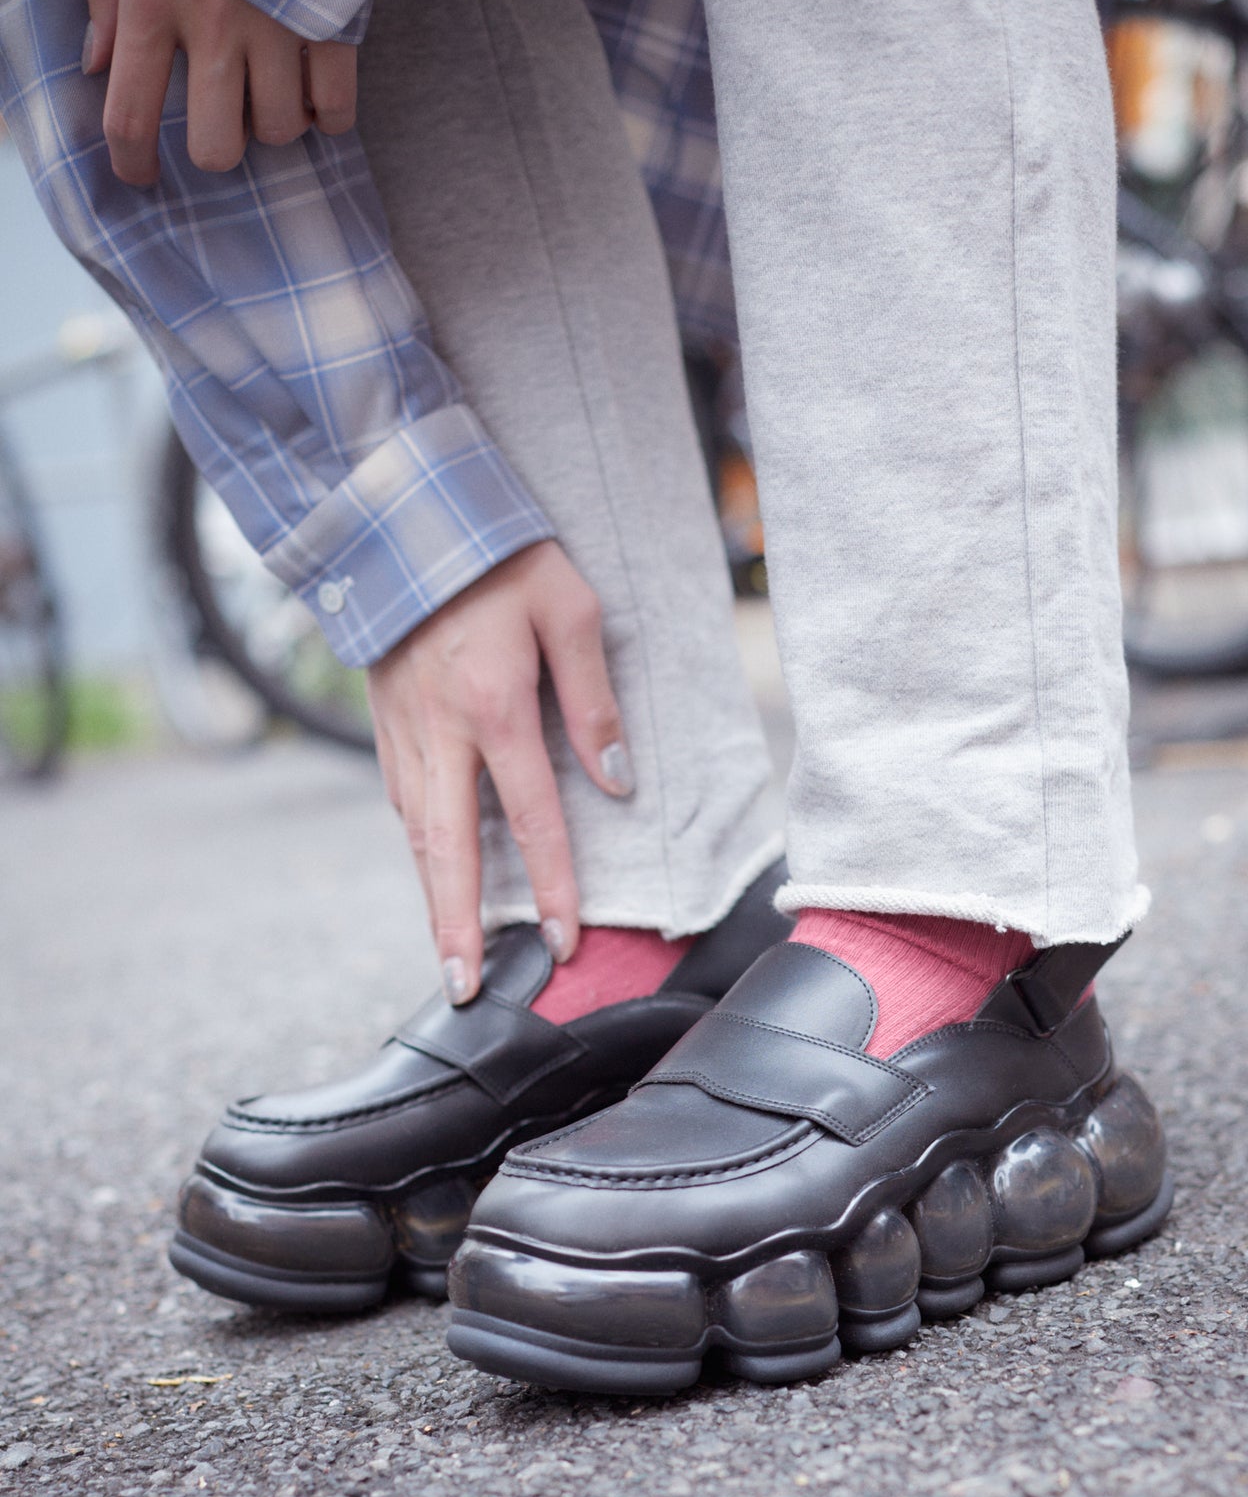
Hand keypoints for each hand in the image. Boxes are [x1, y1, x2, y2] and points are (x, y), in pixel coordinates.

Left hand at [82, 0, 357, 186]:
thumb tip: (98, 64)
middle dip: (217, 146)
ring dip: (272, 123)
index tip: (139, 175)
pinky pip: (338, 112)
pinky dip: (328, 117)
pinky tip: (314, 95)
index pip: (132, 115)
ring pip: (278, 132)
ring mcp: (279, 30)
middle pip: (216, 148)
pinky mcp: (334, 28)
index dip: (132, 162)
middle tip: (219, 120)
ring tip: (268, 90)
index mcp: (153, 2)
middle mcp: (215, 26)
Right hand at [367, 543, 634, 1005]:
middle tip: (463, 988)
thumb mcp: (570, 608)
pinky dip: (418, 843)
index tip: (566, 940)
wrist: (403, 508)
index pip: (532, 818)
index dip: (553, 885)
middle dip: (456, 927)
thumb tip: (615, 779)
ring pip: (416, 830)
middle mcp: (439, 728)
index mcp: (492, 705)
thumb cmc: (501, 552)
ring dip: (431, 893)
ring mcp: (401, 726)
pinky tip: (433, 868)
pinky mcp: (383, 716)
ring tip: (450, 947)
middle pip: (446, 851)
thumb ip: (593, 699)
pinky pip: (401, 796)